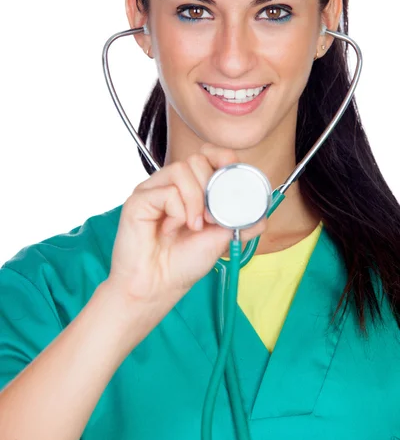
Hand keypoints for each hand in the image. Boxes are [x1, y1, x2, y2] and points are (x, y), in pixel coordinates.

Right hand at [107, 143, 267, 307]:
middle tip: (211, 217)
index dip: (223, 158)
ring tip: (193, 226)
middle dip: (211, 187)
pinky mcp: (139, 199)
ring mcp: (154, 189)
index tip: (232, 176)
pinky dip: (177, 213)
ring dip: (195, 201)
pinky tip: (171, 229)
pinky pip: (167, 191)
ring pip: (182, 169)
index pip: (208, 154)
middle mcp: (171, 184)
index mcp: (191, 188)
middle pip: (197, 159)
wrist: (159, 285)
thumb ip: (242, 221)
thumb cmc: (184, 262)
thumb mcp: (223, 239)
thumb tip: (263, 212)